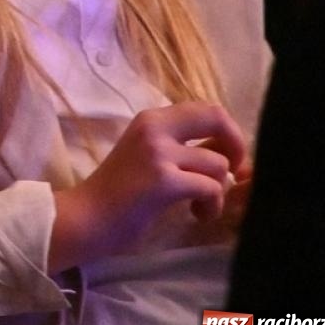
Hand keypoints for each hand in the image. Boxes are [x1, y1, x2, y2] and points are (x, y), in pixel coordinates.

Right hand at [50, 101, 247, 270]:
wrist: (87, 216)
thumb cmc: (118, 191)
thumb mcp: (148, 155)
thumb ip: (181, 147)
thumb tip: (228, 152)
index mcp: (150, 119)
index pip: (205, 108)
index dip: (228, 132)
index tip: (226, 157)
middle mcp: (154, 127)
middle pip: (216, 118)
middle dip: (236, 147)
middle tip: (232, 174)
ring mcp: (157, 153)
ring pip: (217, 163)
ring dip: (217, 191)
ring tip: (200, 206)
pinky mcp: (163, 180)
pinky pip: (211, 188)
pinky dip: (212, 206)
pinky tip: (197, 214)